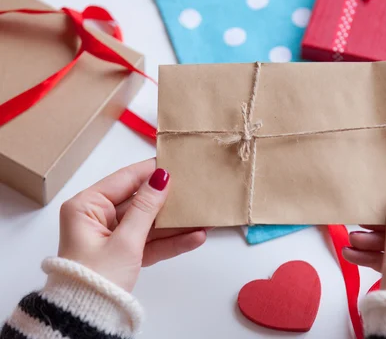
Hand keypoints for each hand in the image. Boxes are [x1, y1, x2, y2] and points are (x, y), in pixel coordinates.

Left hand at [58, 159, 206, 291]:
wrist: (85, 319)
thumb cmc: (93, 280)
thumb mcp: (125, 241)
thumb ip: (146, 207)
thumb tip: (161, 178)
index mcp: (86, 206)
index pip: (125, 180)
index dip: (151, 172)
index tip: (177, 162)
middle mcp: (97, 218)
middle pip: (140, 201)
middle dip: (169, 200)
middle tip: (194, 189)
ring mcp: (112, 236)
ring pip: (149, 223)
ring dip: (176, 223)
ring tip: (203, 216)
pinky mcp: (124, 254)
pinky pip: (150, 242)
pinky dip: (171, 241)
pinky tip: (195, 236)